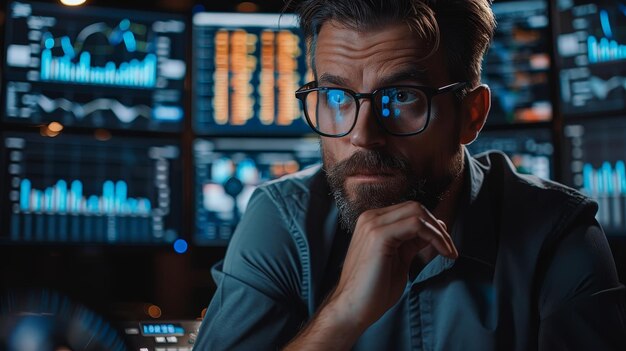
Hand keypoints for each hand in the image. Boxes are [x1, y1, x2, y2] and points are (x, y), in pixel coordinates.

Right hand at [326, 200, 457, 331]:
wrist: (353, 309)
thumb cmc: (374, 289)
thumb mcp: (399, 259)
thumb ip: (412, 242)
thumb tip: (433, 231)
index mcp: (373, 222)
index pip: (410, 211)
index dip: (432, 224)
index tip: (446, 244)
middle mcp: (371, 218)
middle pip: (415, 207)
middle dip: (438, 227)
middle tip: (450, 249)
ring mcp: (373, 224)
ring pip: (417, 213)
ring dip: (439, 232)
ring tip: (449, 253)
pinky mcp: (379, 235)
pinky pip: (416, 225)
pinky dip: (434, 237)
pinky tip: (442, 253)